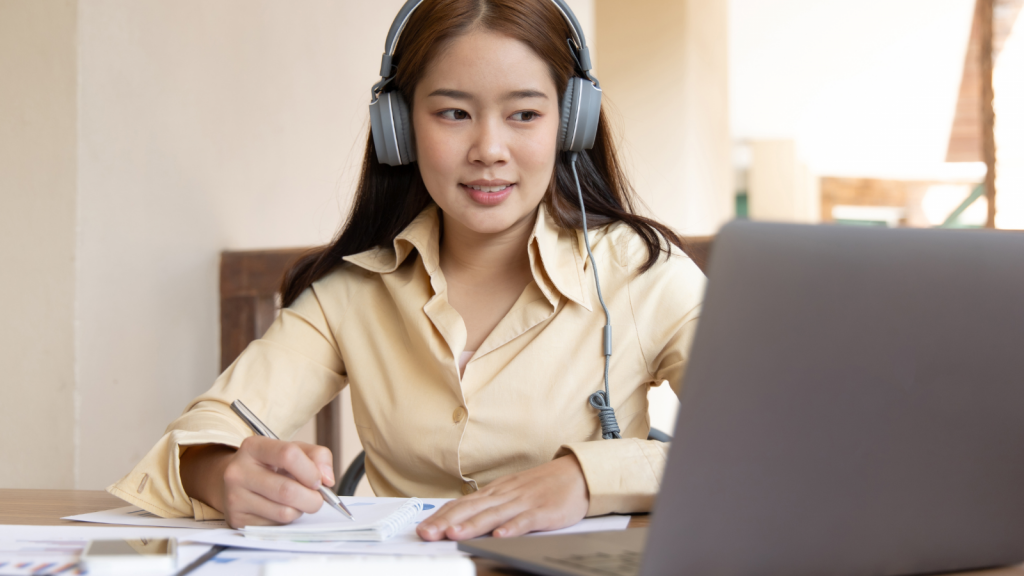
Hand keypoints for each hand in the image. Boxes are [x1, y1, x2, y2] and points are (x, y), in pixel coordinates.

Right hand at [180, 437, 334, 528]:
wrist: (238, 482)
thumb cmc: (271, 465)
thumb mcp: (294, 450)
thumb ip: (317, 456)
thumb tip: (327, 479)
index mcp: (253, 447)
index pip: (288, 455)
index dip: (310, 470)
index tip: (319, 481)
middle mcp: (238, 471)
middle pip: (287, 490)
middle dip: (312, 498)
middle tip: (317, 498)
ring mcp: (234, 497)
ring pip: (284, 512)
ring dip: (300, 510)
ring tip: (297, 501)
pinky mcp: (237, 519)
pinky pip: (275, 525)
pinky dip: (286, 520)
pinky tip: (280, 509)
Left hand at [416, 454, 588, 540]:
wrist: (576, 474)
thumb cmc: (541, 486)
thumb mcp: (510, 492)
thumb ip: (488, 505)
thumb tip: (460, 518)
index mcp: (495, 492)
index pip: (462, 504)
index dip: (441, 516)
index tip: (423, 528)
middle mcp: (505, 495)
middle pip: (472, 509)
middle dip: (447, 521)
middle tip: (428, 533)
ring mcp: (524, 502)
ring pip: (494, 514)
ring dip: (473, 525)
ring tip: (454, 534)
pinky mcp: (544, 511)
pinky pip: (526, 520)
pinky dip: (512, 528)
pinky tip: (500, 536)